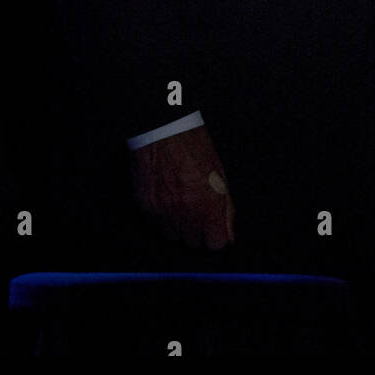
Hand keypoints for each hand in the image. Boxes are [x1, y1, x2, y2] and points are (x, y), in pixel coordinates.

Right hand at [129, 125, 234, 249]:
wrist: (163, 131)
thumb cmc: (193, 147)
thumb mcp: (220, 175)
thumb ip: (226, 210)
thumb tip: (228, 235)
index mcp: (208, 205)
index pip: (215, 243)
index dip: (216, 234)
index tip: (214, 226)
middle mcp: (185, 214)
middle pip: (193, 242)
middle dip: (197, 229)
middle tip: (196, 208)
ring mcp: (163, 213)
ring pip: (173, 236)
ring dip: (178, 224)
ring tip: (180, 200)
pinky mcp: (146, 208)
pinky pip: (156, 225)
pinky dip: (162, 216)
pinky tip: (166, 196)